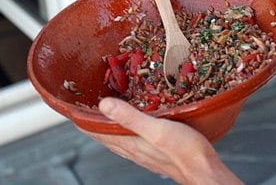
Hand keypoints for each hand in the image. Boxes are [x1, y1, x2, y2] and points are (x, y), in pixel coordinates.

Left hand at [80, 98, 242, 184]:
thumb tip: (104, 105)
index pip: (96, 131)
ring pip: (116, 138)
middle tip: (84, 107)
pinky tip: (130, 126)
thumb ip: (131, 117)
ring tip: (101, 114)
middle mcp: (132, 149)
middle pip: (103, 135)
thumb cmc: (185, 151)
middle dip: (91, 122)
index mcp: (129, 143)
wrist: (204, 170)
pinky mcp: (154, 152)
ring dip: (106, 126)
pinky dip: (123, 130)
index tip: (71, 108)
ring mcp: (143, 152)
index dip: (82, 120)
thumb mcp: (156, 129)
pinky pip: (130, 140)